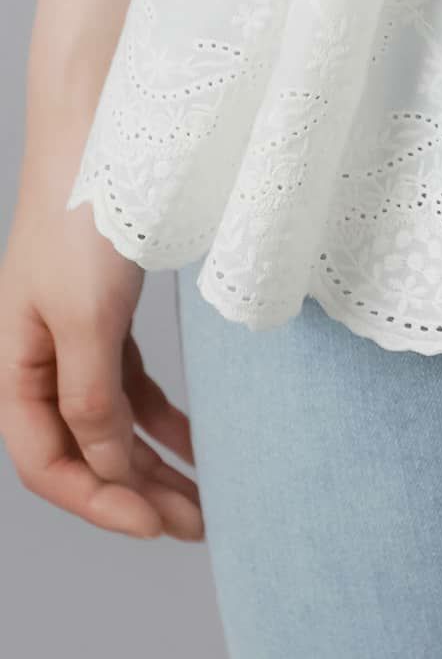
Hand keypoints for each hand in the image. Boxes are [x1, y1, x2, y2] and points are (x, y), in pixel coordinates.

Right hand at [0, 175, 202, 540]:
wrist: (111, 133)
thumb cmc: (85, 218)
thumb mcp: (86, 318)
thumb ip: (91, 398)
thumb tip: (108, 468)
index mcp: (12, 364)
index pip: (47, 461)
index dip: (97, 501)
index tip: (156, 525)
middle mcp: (37, 357)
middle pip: (83, 451)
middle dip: (135, 493)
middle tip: (198, 525)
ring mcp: (73, 336)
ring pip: (112, 422)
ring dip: (154, 463)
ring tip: (205, 499)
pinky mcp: (108, 314)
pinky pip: (133, 386)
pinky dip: (163, 418)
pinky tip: (197, 442)